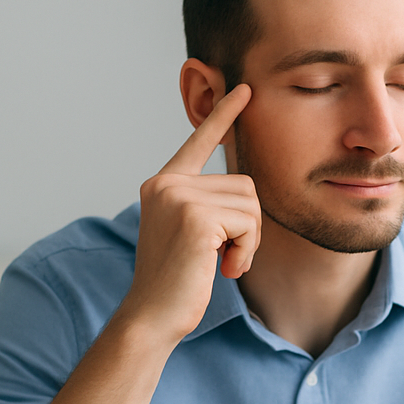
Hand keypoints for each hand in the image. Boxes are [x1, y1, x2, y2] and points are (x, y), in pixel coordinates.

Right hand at [120, 83, 259, 341]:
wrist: (153, 315)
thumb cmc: (177, 283)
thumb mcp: (192, 234)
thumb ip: (209, 205)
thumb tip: (245, 190)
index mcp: (163, 184)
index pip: (198, 142)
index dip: (223, 115)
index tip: (243, 88)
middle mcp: (166, 183)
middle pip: (243, 183)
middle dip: (247, 225)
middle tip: (224, 256)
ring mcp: (178, 196)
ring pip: (250, 203)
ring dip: (248, 240)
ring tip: (220, 262)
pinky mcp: (195, 216)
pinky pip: (249, 222)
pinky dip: (246, 250)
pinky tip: (223, 268)